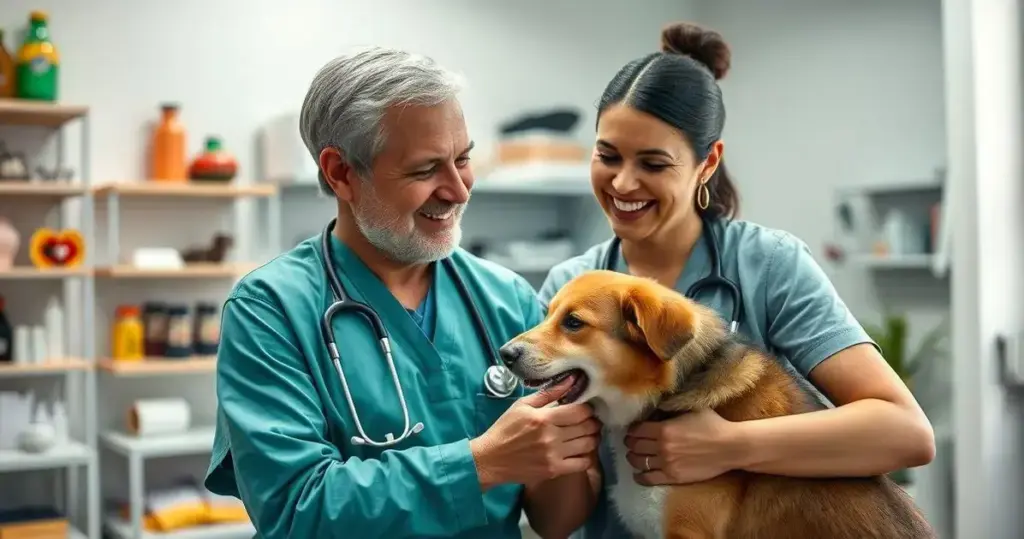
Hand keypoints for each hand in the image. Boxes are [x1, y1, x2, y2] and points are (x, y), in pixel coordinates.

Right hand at [470, 377, 601, 489]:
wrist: (491, 459)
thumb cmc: (505, 429)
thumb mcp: (522, 406)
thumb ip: (548, 393)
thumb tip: (571, 379)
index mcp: (543, 418)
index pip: (579, 411)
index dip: (588, 409)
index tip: (586, 409)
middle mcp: (551, 437)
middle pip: (586, 427)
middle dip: (593, 422)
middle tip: (592, 421)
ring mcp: (553, 455)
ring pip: (588, 445)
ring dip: (593, 438)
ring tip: (589, 434)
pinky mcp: (553, 470)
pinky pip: (582, 464)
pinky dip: (587, 457)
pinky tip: (581, 451)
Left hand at [625, 408, 742, 485]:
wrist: (730, 447)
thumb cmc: (713, 425)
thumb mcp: (690, 410)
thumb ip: (671, 410)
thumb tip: (658, 408)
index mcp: (664, 428)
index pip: (637, 430)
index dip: (632, 430)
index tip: (632, 430)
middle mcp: (662, 446)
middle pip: (635, 446)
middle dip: (630, 443)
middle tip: (630, 443)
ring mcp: (667, 463)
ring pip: (639, 462)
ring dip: (632, 458)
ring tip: (633, 456)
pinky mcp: (673, 477)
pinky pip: (649, 478)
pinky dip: (640, 476)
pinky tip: (637, 474)